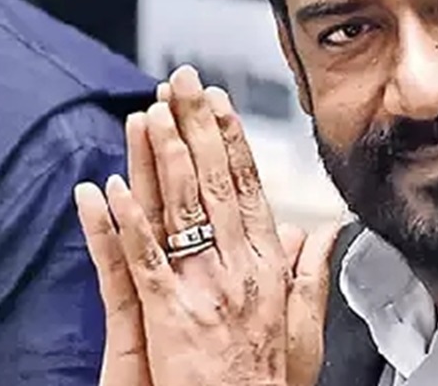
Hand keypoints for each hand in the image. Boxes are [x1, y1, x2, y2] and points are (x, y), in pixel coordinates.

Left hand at [76, 66, 340, 385]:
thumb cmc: (272, 381)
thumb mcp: (306, 324)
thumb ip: (310, 271)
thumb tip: (324, 230)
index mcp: (269, 266)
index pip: (247, 188)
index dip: (231, 141)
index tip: (219, 102)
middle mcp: (241, 268)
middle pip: (214, 184)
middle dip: (197, 127)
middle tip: (180, 83)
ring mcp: (206, 288)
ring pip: (182, 209)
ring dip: (163, 155)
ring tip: (150, 112)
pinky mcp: (171, 315)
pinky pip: (145, 260)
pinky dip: (128, 222)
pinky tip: (113, 187)